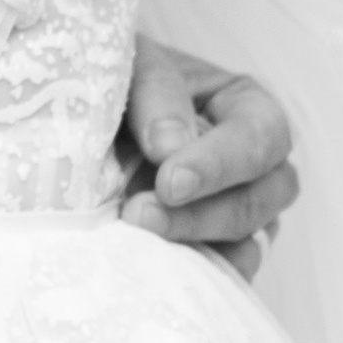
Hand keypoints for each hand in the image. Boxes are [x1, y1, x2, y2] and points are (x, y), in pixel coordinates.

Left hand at [118, 40, 298, 279]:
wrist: (82, 112)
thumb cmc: (119, 76)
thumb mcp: (135, 65)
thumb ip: (157, 95)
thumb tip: (172, 148)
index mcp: (248, 107)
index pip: (260, 139)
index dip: (219, 165)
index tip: (169, 181)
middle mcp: (255, 166)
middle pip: (260, 200)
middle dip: (201, 213)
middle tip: (138, 215)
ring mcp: (237, 214)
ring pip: (244, 247)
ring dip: (192, 247)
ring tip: (134, 240)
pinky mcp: (209, 251)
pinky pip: (218, 276)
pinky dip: (189, 275)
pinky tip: (148, 266)